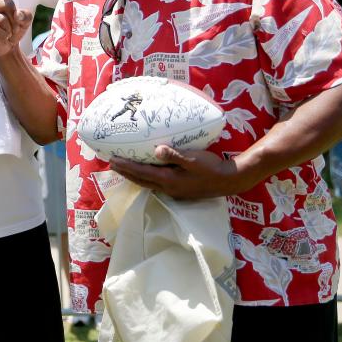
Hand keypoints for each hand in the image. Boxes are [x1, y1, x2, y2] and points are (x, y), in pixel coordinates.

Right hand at [0, 0, 32, 57]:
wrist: (5, 47)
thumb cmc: (14, 30)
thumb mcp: (26, 21)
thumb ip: (26, 15)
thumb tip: (16, 15)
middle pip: (9, 6)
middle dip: (14, 21)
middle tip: (10, 27)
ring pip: (4, 20)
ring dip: (9, 30)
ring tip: (4, 32)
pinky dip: (3, 36)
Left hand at [108, 146, 237, 199]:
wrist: (229, 180)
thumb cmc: (212, 168)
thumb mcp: (194, 159)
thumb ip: (174, 155)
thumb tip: (157, 150)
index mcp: (169, 180)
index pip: (142, 173)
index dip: (126, 167)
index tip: (113, 160)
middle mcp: (168, 188)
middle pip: (141, 181)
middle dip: (126, 172)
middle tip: (112, 164)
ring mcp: (174, 191)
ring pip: (148, 184)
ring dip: (134, 176)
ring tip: (123, 169)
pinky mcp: (179, 190)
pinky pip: (156, 184)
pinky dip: (146, 178)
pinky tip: (146, 173)